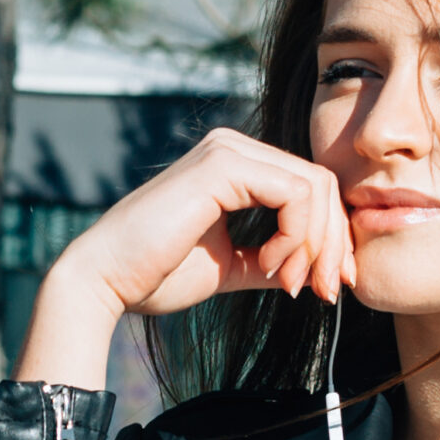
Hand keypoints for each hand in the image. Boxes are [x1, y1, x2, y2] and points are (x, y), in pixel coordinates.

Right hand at [15, 128, 353, 388]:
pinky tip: (267, 266)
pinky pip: (294, 193)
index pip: (310, 188)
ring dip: (315, 245)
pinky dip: (295, 236)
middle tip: (327, 292)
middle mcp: (233, 147)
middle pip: (321, 183)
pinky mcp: (222, 165)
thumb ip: (273, 261)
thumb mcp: (230, 267)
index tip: (331, 287)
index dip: (332, 239)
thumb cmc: (156, 275)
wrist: (106, 281)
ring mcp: (228, 150)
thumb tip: (317, 272)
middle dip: (333, 244)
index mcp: (235, 165)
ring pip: (314, 187)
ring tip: (288, 284)